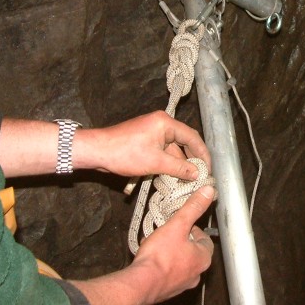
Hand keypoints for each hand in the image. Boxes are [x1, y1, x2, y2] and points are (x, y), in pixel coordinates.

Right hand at [67, 186, 215, 304]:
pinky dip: (161, 264)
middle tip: (168, 232)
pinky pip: (167, 273)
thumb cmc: (161, 256)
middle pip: (191, 251)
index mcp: (203, 259)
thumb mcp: (178, 225)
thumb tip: (208, 192)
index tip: (182, 223)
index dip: (194, 229)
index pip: (205, 240)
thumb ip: (193, 208)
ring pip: (178, 262)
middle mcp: (196, 275)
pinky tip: (149, 258)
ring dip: (169, 252)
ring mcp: (182, 285)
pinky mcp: (167, 291)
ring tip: (155, 244)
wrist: (141, 284)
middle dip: (179, 240)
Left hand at [75, 111, 209, 180]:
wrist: (96, 151)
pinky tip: (170, 177)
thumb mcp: (155, 163)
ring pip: (172, 149)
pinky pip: (162, 152)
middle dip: (191, 160)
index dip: (202, 154)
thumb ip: (179, 168)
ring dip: (178, 165)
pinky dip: (167, 163)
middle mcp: (161, 124)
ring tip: (186, 180)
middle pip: (184, 142)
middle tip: (200, 175)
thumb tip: (196, 173)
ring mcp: (152, 132)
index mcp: (165, 123)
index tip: (208, 169)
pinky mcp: (145, 140)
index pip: (192, 137)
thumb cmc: (124, 153)